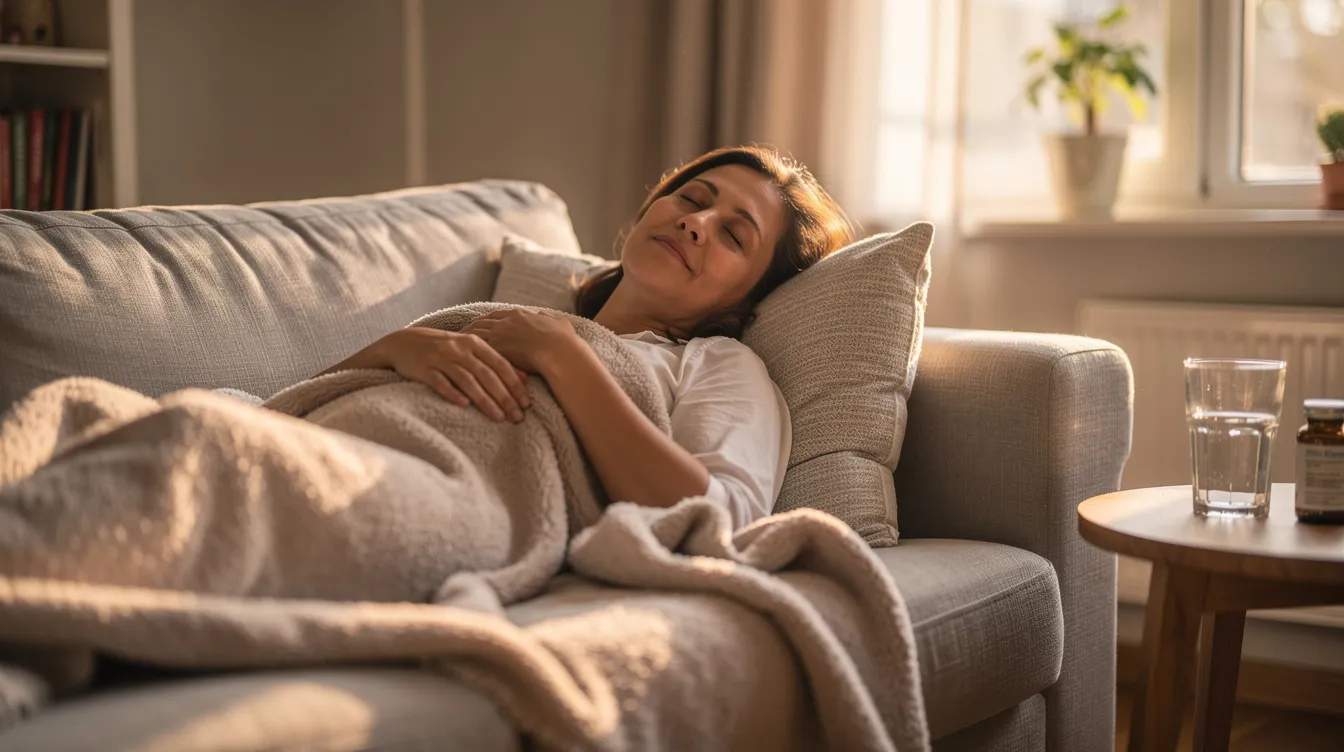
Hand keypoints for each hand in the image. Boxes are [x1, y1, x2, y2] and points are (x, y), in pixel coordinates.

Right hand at [374, 327, 529, 421]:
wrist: (404, 342)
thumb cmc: (444, 348)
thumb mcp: (470, 349)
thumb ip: (495, 361)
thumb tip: (523, 379)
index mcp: (474, 343)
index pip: (500, 364)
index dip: (514, 384)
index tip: (527, 403)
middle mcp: (459, 349)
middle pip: (487, 375)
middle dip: (504, 397)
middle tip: (517, 416)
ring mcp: (441, 359)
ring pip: (468, 381)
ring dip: (485, 400)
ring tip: (498, 417)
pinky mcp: (424, 369)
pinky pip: (441, 383)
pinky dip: (453, 394)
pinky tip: (465, 406)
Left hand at [462, 309, 583, 378]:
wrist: (560, 353)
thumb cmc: (563, 341)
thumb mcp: (560, 324)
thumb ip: (551, 320)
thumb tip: (550, 318)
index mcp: (520, 314)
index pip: (496, 314)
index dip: (487, 320)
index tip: (480, 324)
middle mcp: (506, 322)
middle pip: (482, 322)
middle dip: (471, 328)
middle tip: (460, 334)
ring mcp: (500, 334)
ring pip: (476, 334)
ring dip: (464, 339)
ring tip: (455, 345)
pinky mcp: (497, 349)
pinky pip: (477, 349)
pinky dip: (467, 352)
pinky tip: (461, 357)